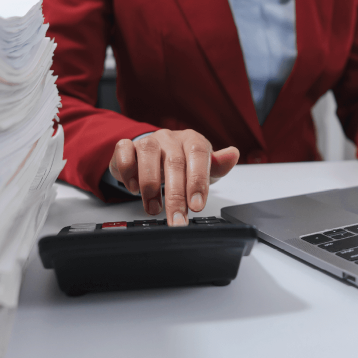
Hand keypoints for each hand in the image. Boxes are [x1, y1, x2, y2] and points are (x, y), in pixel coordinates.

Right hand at [108, 129, 240, 225]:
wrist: (152, 155)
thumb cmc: (181, 164)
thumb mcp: (203, 168)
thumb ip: (218, 165)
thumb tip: (233, 154)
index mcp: (191, 140)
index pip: (198, 155)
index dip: (197, 180)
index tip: (196, 205)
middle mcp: (169, 138)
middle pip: (174, 163)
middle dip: (176, 196)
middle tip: (177, 219)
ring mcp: (147, 141)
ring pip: (148, 156)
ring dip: (150, 187)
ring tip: (154, 209)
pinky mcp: (126, 146)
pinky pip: (124, 152)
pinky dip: (127, 172)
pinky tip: (133, 188)